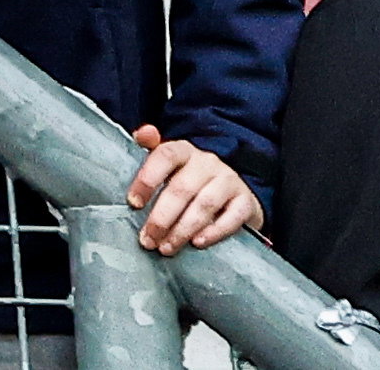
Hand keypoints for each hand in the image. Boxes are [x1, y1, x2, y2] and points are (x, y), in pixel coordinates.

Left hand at [123, 130, 261, 251]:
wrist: (232, 194)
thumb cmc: (190, 180)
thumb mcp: (169, 166)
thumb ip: (151, 151)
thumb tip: (142, 132)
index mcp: (183, 151)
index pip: (165, 155)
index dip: (147, 178)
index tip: (133, 203)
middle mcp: (207, 162)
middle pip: (182, 188)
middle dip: (162, 217)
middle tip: (148, 239)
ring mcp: (229, 181)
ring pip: (204, 205)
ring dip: (183, 229)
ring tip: (167, 247)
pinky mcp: (246, 202)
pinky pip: (232, 217)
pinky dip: (214, 232)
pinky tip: (198, 243)